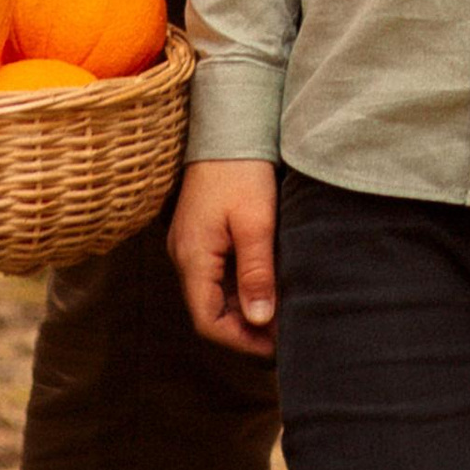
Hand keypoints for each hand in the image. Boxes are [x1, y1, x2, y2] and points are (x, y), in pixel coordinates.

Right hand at [171, 159, 278, 356]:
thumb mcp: (255, 222)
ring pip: (216, 292)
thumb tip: (261, 321)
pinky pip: (219, 272)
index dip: (241, 341)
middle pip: (211, 310)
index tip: (276, 346)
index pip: (208, 321)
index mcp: (192, 256)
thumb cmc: (241, 169)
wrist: (229, 123)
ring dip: (246, 305)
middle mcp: (185, 255)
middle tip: (285, 333)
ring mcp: (192, 244)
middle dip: (247, 327)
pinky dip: (242, 284)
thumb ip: (257, 273)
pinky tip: (269, 282)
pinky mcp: (202, 233)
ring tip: (282, 310)